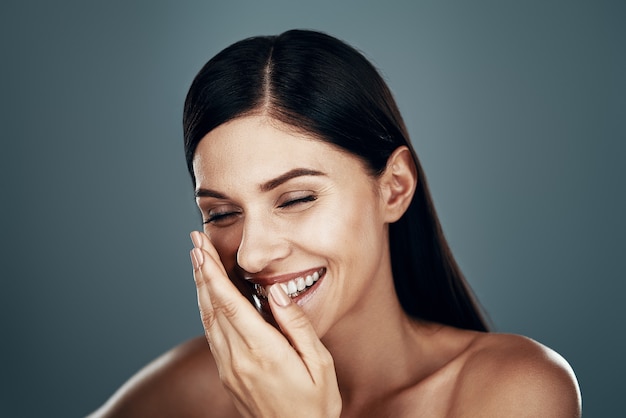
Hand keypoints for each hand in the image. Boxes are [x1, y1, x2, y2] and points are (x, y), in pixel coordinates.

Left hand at [190, 231, 341, 417]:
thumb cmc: (314, 404)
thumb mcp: (320, 364)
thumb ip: (296, 325)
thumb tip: (276, 291)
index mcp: (263, 352)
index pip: (230, 303)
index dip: (211, 273)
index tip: (201, 248)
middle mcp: (238, 358)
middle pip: (212, 306)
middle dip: (201, 271)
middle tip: (194, 242)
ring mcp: (229, 368)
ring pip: (207, 319)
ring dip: (200, 287)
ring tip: (197, 261)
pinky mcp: (227, 375)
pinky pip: (212, 334)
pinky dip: (207, 308)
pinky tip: (208, 296)